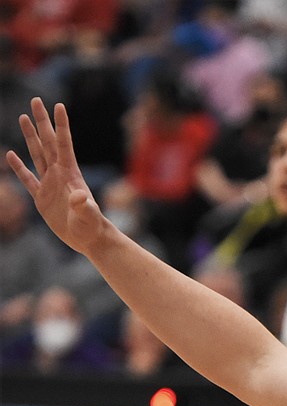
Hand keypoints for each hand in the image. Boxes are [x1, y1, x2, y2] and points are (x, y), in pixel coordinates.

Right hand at [6, 99, 106, 255]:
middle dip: (42, 121)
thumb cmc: (92, 227)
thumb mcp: (89, 216)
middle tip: (36, 100)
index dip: (61, 125)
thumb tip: (80, 196)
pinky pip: (28, 179)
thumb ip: (84, 205)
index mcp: (70, 173)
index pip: (63, 144)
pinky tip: (10, 154)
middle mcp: (59, 174)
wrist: (88, 239)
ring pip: (37, 154)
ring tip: (23, 117)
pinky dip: (18, 167)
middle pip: (47, 142)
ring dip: (30, 136)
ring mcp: (49, 184)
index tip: (58, 105)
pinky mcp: (41, 198)